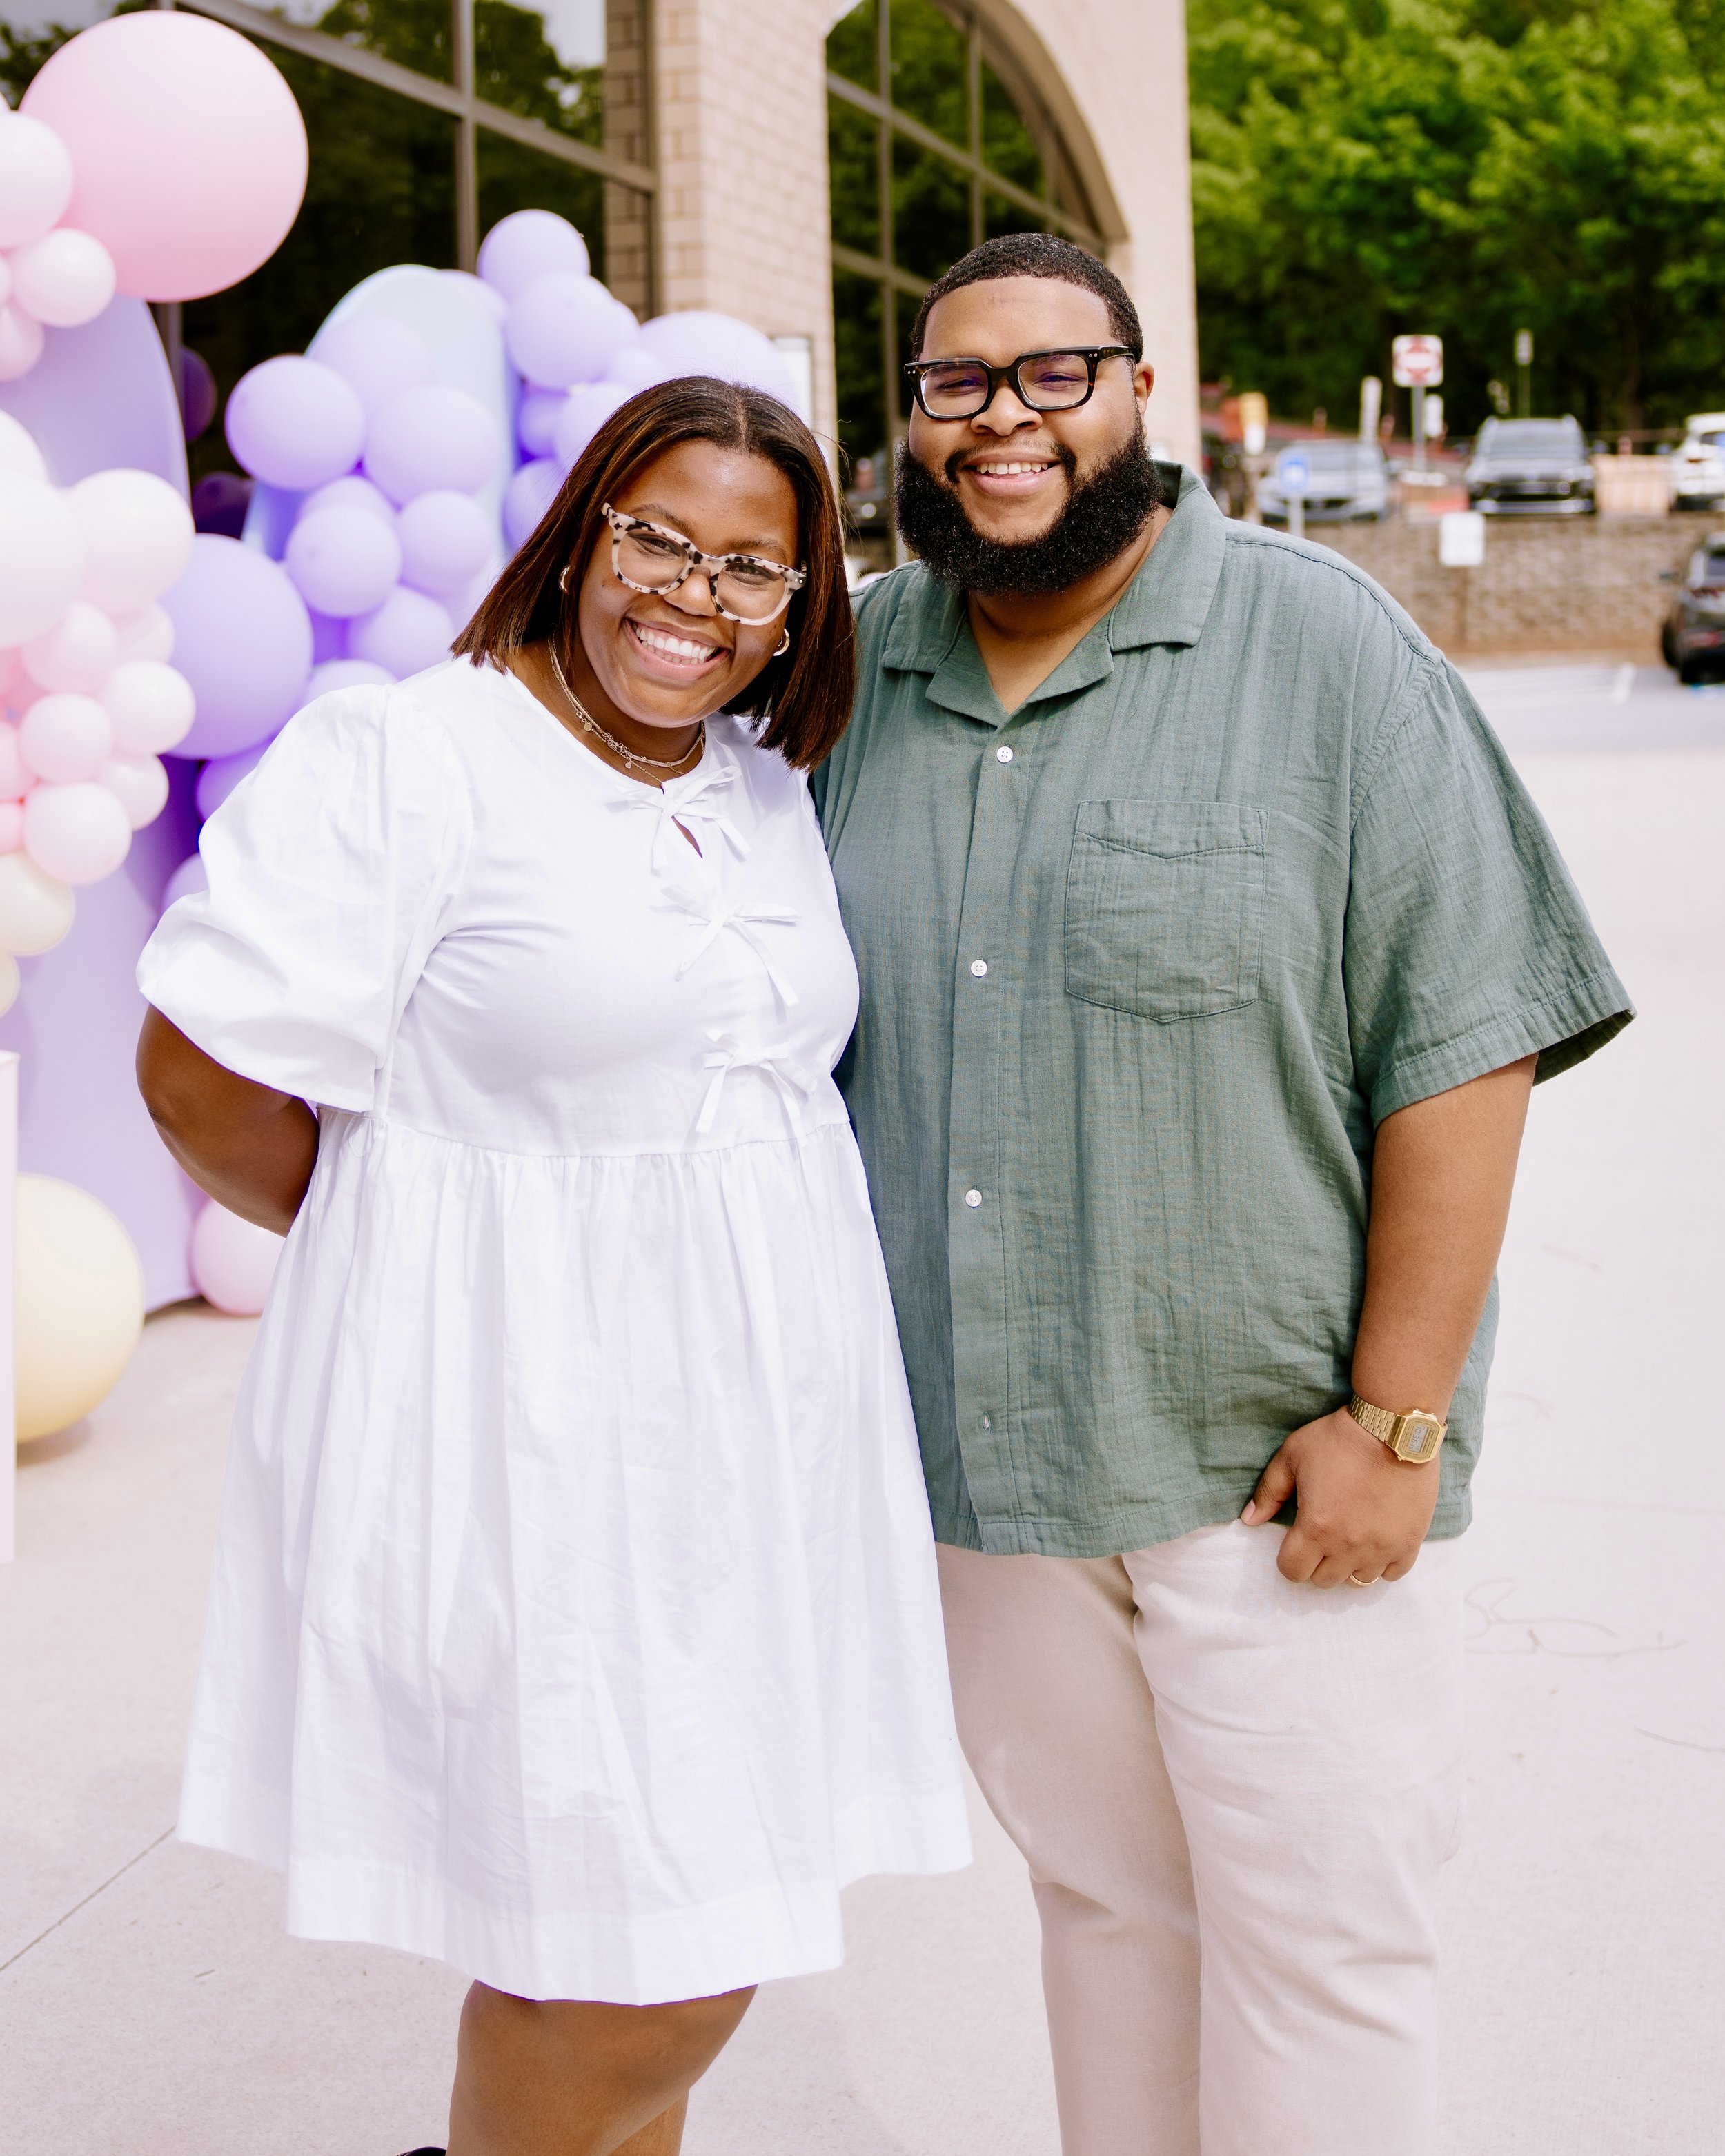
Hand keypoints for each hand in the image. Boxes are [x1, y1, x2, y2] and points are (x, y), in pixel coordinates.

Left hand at [1240, 1407, 1440, 1586]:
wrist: (1394, 1428)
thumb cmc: (1338, 1439)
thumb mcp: (1292, 1457)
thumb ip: (1269, 1492)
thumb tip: (1249, 1520)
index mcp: (1316, 1528)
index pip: (1293, 1571)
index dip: (1289, 1558)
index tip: (1296, 1540)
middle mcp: (1349, 1546)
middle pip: (1324, 1579)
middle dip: (1317, 1561)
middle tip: (1323, 1534)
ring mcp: (1382, 1548)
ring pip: (1358, 1580)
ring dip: (1349, 1563)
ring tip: (1350, 1536)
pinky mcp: (1410, 1543)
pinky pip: (1392, 1573)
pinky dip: (1382, 1563)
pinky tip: (1376, 1540)